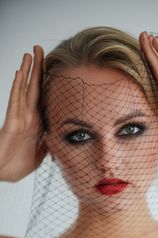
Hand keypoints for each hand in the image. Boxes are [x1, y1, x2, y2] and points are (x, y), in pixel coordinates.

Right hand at [0, 45, 46, 181]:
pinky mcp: (11, 122)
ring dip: (27, 71)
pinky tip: (19, 73)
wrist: (1, 174)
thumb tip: (58, 136)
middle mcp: (28, 116)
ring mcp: (19, 118)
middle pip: (34, 88)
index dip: (48, 82)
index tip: (55, 68)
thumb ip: (49, 143)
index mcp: (37, 123)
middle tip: (41, 49)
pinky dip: (17, 87)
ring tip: (30, 53)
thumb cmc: (17, 165)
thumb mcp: (40, 154)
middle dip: (38, 68)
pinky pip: (14, 101)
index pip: (43, 98)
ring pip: (24, 89)